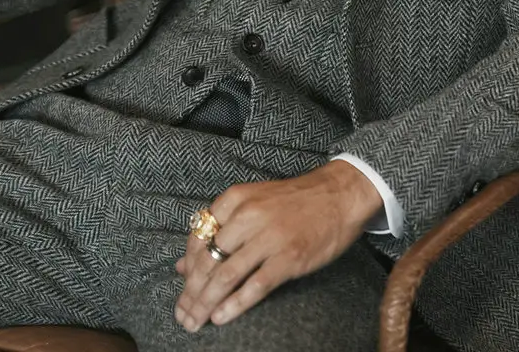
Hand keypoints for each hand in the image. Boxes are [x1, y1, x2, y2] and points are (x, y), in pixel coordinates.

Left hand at [174, 160, 382, 332]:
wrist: (336, 196)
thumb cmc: (291, 202)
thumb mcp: (251, 203)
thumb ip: (218, 230)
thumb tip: (183, 264)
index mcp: (235, 200)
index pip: (198, 237)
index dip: (187, 268)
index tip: (182, 290)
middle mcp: (247, 216)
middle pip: (209, 260)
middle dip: (192, 293)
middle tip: (183, 315)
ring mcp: (268, 237)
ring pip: (226, 275)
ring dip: (206, 303)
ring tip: (196, 322)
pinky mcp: (288, 257)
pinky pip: (255, 285)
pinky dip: (235, 305)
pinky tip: (221, 317)